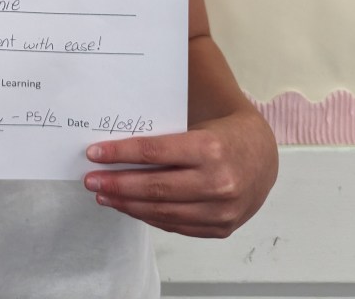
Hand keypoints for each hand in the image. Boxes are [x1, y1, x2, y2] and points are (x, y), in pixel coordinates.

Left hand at [83, 108, 277, 237]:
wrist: (263, 156)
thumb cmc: (224, 134)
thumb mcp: (198, 125)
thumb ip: (164, 137)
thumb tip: (117, 145)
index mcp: (210, 148)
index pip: (154, 152)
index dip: (120, 153)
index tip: (94, 153)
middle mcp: (218, 182)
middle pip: (155, 187)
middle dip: (117, 184)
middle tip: (91, 179)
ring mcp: (221, 210)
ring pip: (163, 212)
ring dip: (127, 204)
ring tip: (104, 194)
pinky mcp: (220, 228)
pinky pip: (176, 225)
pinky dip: (149, 217)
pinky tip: (130, 207)